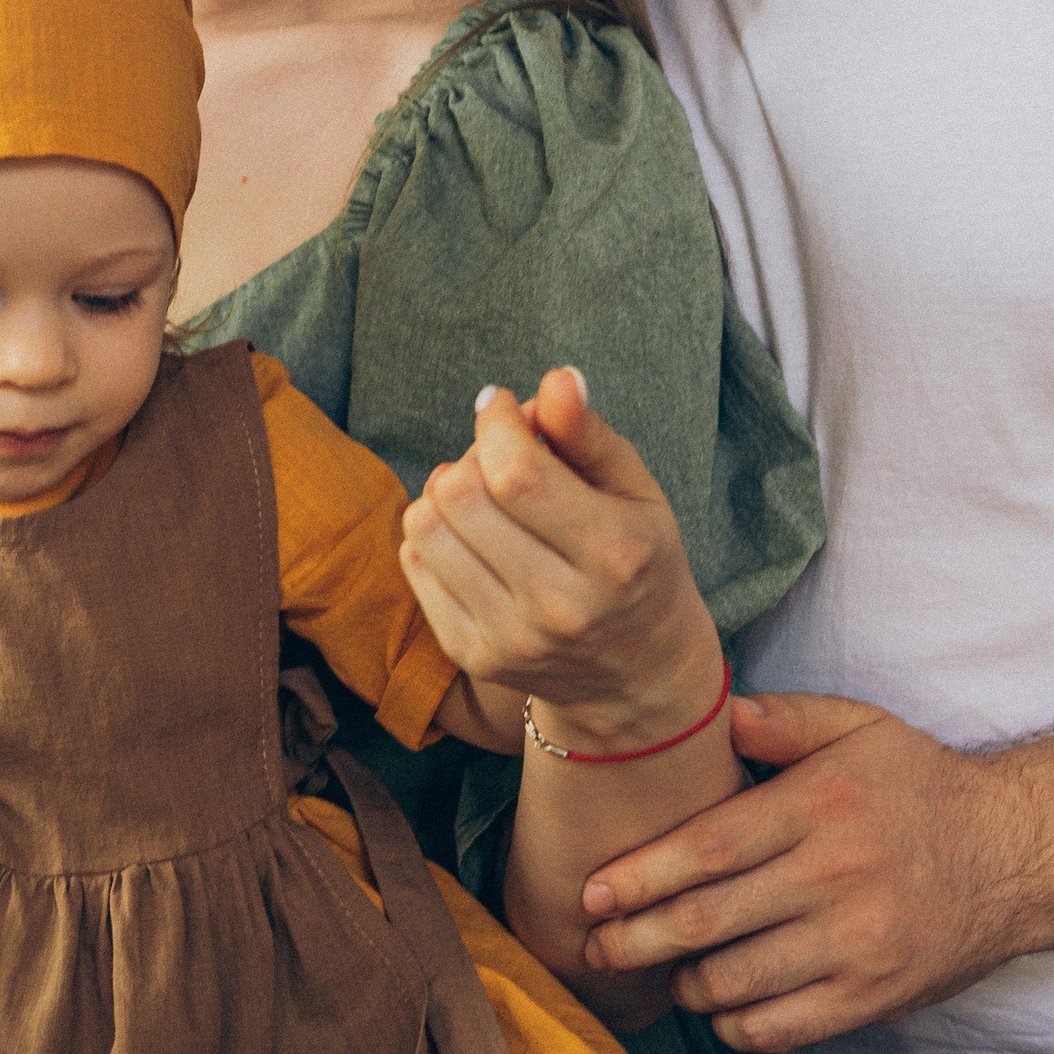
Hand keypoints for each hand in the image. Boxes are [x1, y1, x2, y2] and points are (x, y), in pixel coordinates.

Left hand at [398, 369, 717, 742]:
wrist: (637, 673)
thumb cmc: (638, 562)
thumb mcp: (638, 492)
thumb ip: (591, 434)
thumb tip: (555, 380)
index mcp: (615, 556)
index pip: (517, 473)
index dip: (495, 423)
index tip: (502, 407)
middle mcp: (561, 606)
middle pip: (462, 496)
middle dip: (472, 453)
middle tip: (499, 455)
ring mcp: (511, 638)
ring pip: (427, 527)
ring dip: (445, 492)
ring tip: (483, 495)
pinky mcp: (472, 656)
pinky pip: (414, 564)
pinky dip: (433, 534)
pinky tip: (472, 537)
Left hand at [575, 692, 1053, 1051]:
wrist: (1019, 856)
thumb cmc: (923, 786)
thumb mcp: (860, 727)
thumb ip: (782, 717)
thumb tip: (712, 711)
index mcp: (821, 806)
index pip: (707, 849)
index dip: (640, 877)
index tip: (591, 894)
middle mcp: (836, 877)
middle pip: (709, 920)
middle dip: (636, 939)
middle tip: (594, 948)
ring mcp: (857, 945)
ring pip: (737, 982)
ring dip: (683, 983)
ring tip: (661, 971)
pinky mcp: (875, 997)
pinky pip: (781, 1026)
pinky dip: (735, 1023)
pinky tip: (719, 1005)